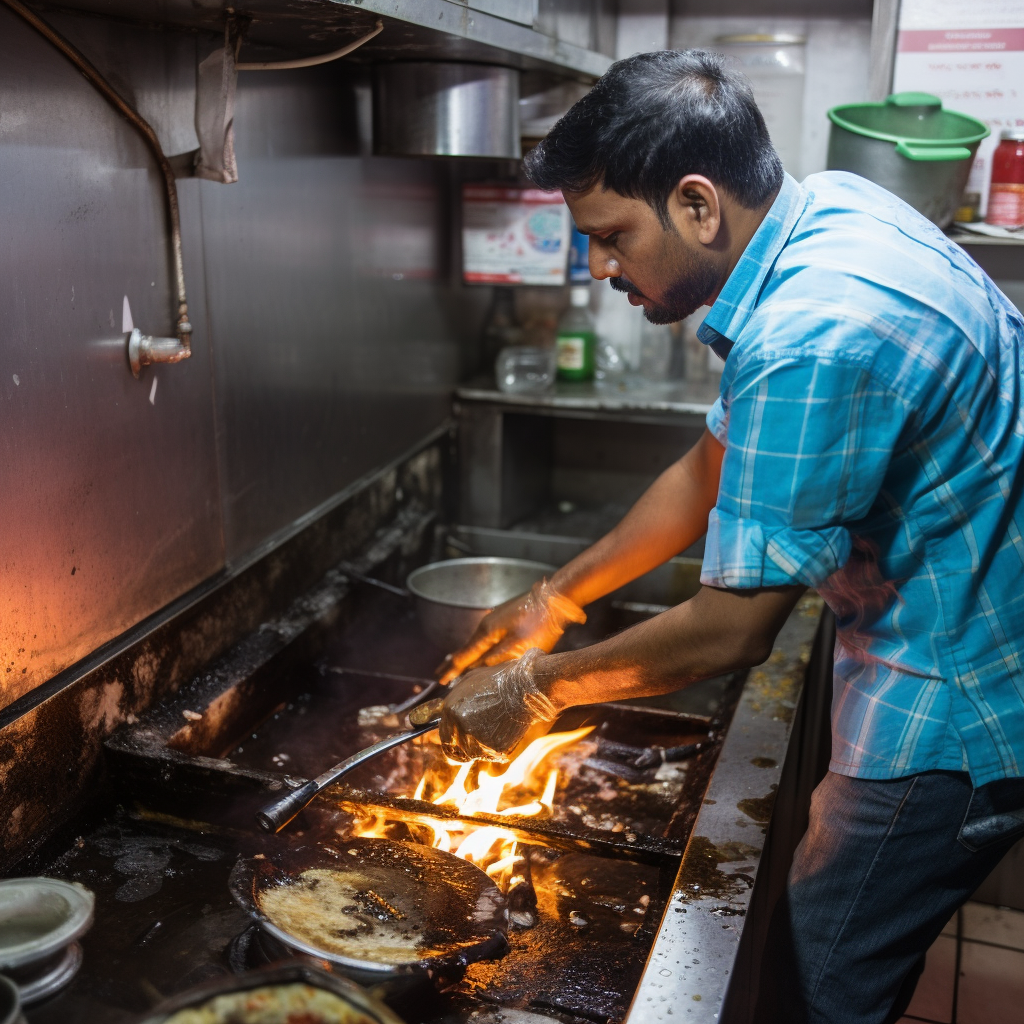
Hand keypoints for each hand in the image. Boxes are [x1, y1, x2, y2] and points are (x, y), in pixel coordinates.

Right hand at [437, 579, 585, 684]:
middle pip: (465, 648)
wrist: (552, 599)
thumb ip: (498, 657)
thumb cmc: (538, 624)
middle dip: (451, 662)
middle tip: (438, 673)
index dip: (452, 669)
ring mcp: (493, 620)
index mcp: (487, 633)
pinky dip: (473, 648)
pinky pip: (482, 638)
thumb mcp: (519, 645)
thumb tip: (479, 667)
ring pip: (473, 642)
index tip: (440, 680)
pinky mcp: (502, 619)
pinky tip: (476, 651)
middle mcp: (485, 626)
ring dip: (462, 655)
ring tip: (453, 665)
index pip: (464, 656)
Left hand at [439, 649, 562, 762]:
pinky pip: (492, 754)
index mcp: (451, 710)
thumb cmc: (498, 680)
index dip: (451, 740)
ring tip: (496, 730)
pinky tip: (506, 731)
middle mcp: (461, 727)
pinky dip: (497, 747)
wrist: (525, 687)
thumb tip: (436, 709)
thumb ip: (452, 697)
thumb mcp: (469, 682)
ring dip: (482, 747)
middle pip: (456, 751)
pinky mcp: (495, 749)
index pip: (444, 737)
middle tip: (476, 742)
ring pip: (475, 754)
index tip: (457, 742)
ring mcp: (478, 739)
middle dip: (463, 749)